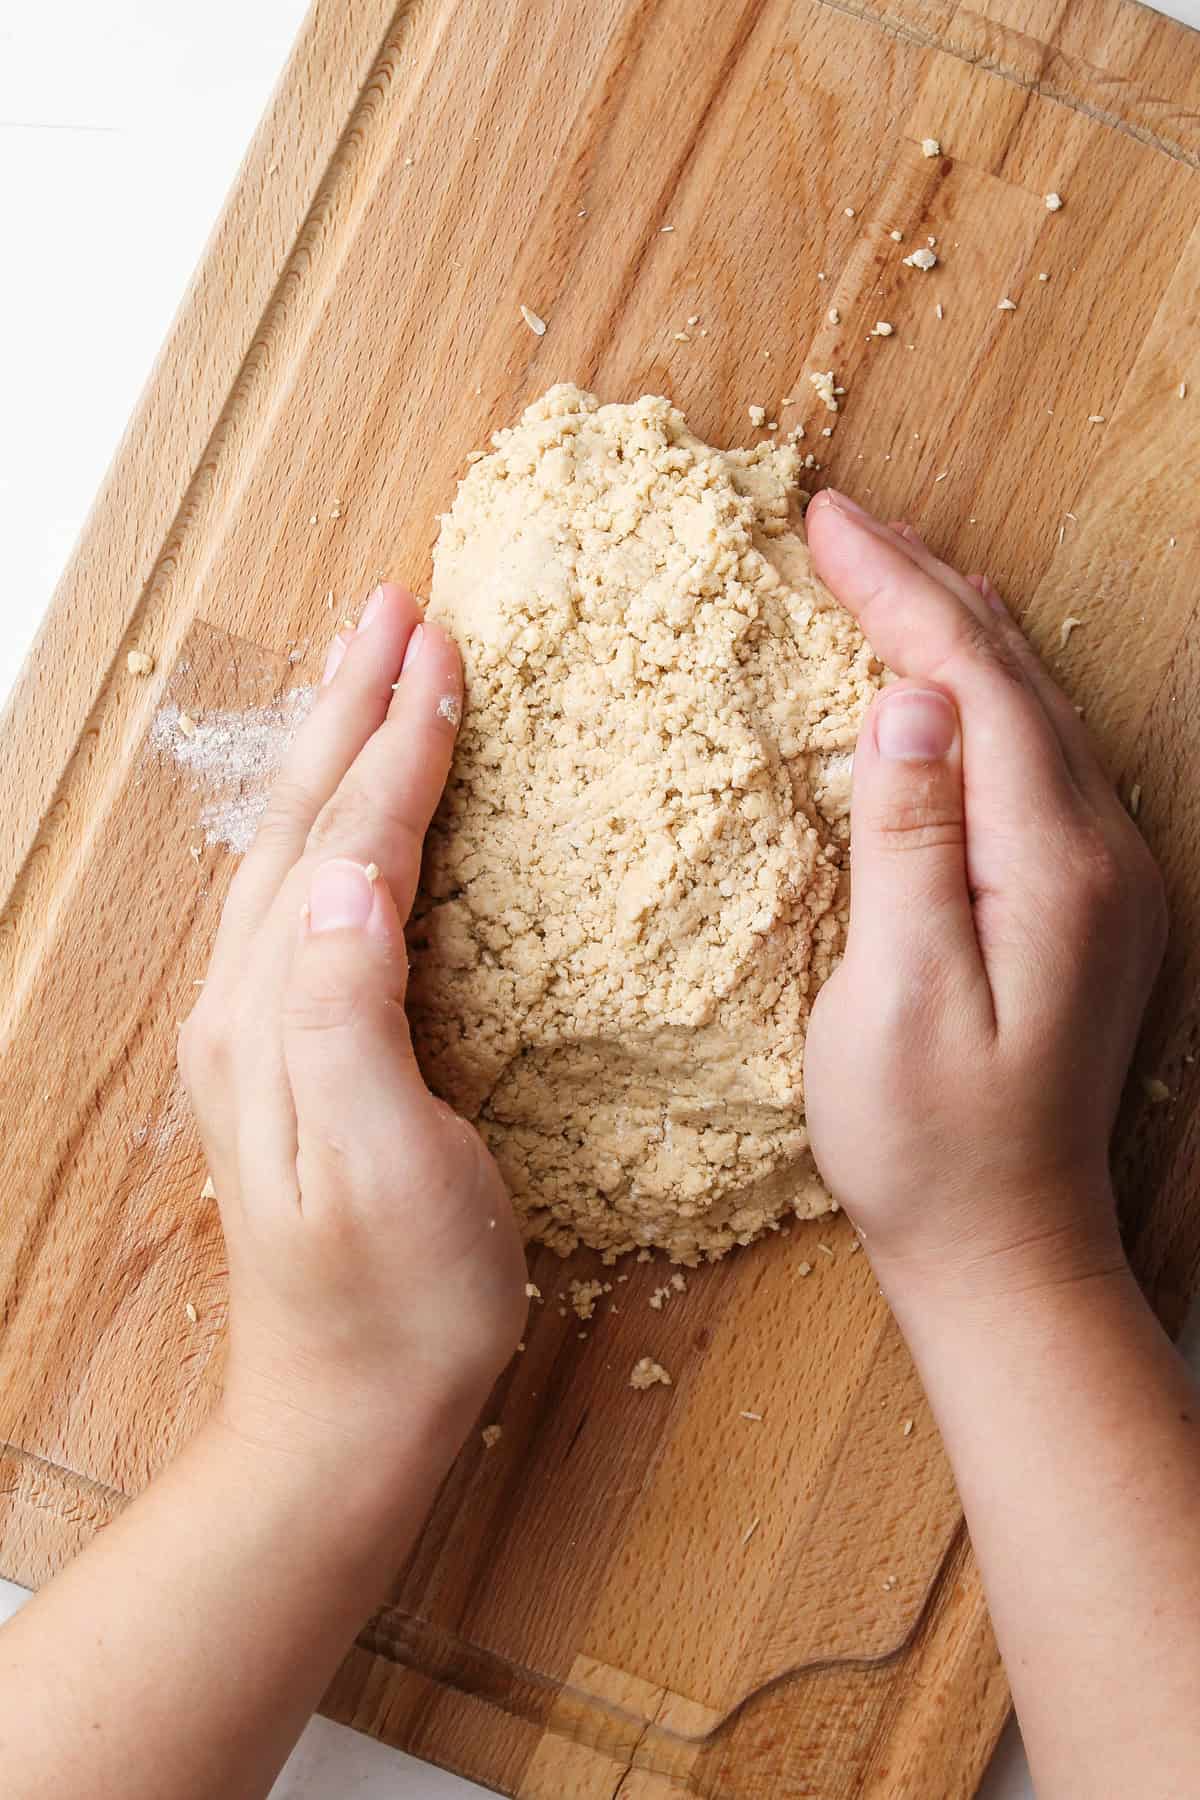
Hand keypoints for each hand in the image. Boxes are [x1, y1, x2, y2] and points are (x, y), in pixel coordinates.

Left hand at [179, 586, 525, 1477]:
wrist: (349, 1411)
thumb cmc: (400, 1298)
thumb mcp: (387, 1161)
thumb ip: (349, 1009)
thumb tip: (346, 872)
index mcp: (277, 1016)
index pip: (343, 841)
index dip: (397, 743)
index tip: (442, 649)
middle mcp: (247, 1007)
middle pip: (299, 822)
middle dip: (350, 708)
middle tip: (394, 607)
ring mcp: (261, 1032)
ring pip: (294, 852)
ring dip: (336, 752)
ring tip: (375, 673)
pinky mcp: (289, 1056)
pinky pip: (305, 901)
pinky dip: (338, 826)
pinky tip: (358, 814)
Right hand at [802, 494, 1165, 1297]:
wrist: (1008, 1246)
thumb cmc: (931, 1141)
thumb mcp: (897, 996)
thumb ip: (907, 841)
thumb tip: (908, 699)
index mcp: (1052, 863)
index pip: (972, 682)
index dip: (896, 593)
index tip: (823, 522)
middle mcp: (1099, 852)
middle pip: (1015, 674)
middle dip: (925, 584)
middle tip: (840, 521)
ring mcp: (1103, 875)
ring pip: (1030, 707)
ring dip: (955, 629)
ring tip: (883, 570)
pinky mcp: (1084, 901)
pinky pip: (1031, 756)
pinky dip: (977, 693)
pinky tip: (942, 684)